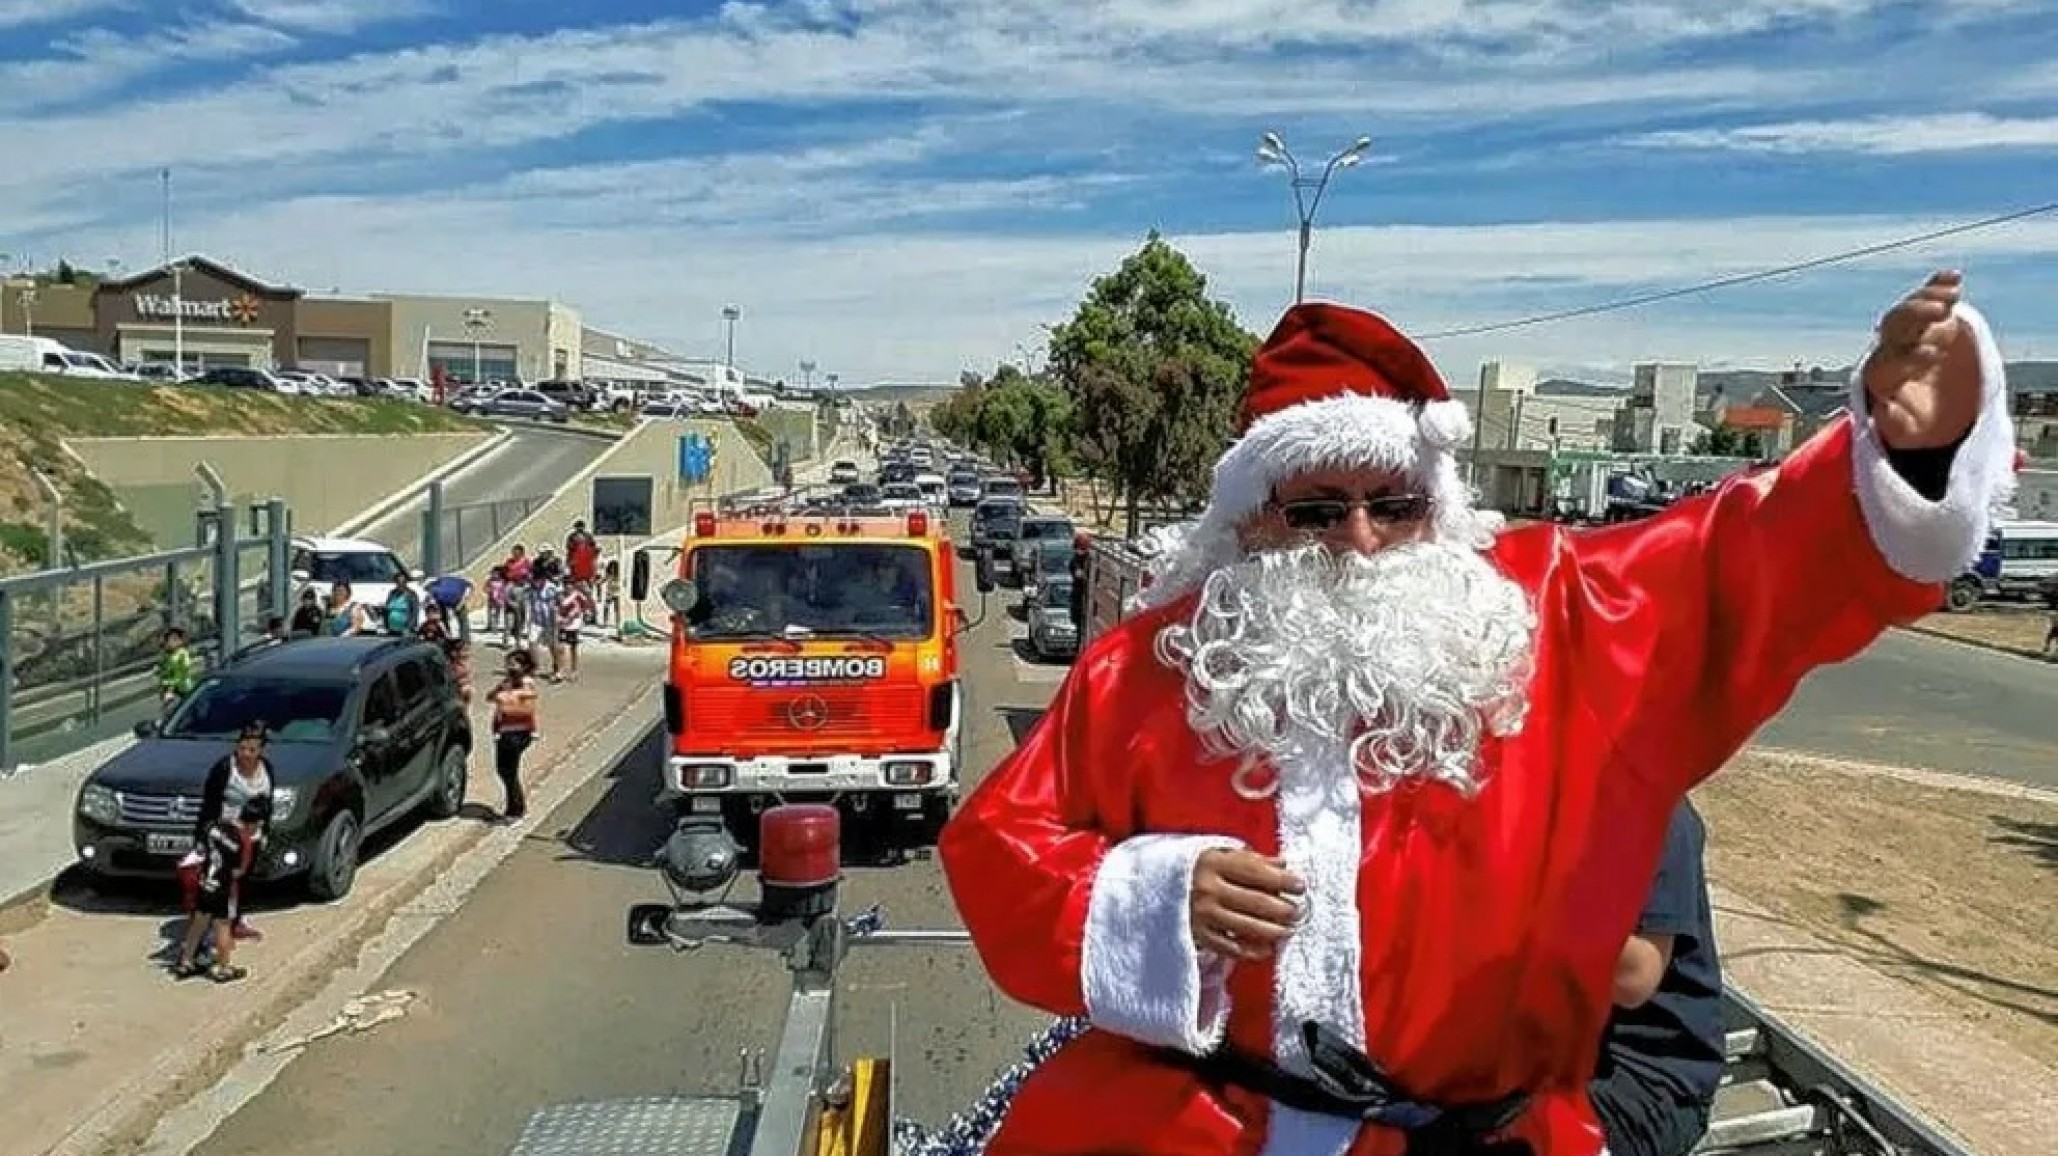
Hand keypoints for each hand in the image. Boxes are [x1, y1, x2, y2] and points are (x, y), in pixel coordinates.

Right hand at [1190, 848, 1304, 960]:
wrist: (1153, 887)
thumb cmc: (1194, 869)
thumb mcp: (1218, 855)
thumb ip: (1250, 859)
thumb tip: (1282, 865)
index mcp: (1212, 862)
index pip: (1256, 871)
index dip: (1282, 880)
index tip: (1300, 886)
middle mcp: (1207, 889)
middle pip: (1255, 902)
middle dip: (1283, 909)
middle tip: (1297, 912)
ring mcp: (1202, 914)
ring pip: (1247, 927)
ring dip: (1273, 931)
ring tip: (1288, 930)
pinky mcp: (1198, 936)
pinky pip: (1231, 947)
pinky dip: (1252, 950)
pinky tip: (1267, 948)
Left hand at [1862, 270, 1983, 449]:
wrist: (1933, 407)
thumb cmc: (1916, 421)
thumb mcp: (1906, 429)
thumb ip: (1894, 422)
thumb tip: (1883, 412)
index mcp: (1881, 375)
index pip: (1886, 360)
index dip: (1908, 356)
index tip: (1933, 355)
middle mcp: (1891, 348)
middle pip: (1894, 326)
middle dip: (1913, 316)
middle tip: (1940, 312)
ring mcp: (1909, 331)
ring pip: (1910, 309)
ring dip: (1927, 298)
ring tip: (1952, 296)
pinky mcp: (1929, 318)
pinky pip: (1928, 297)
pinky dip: (1938, 285)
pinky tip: (1953, 277)